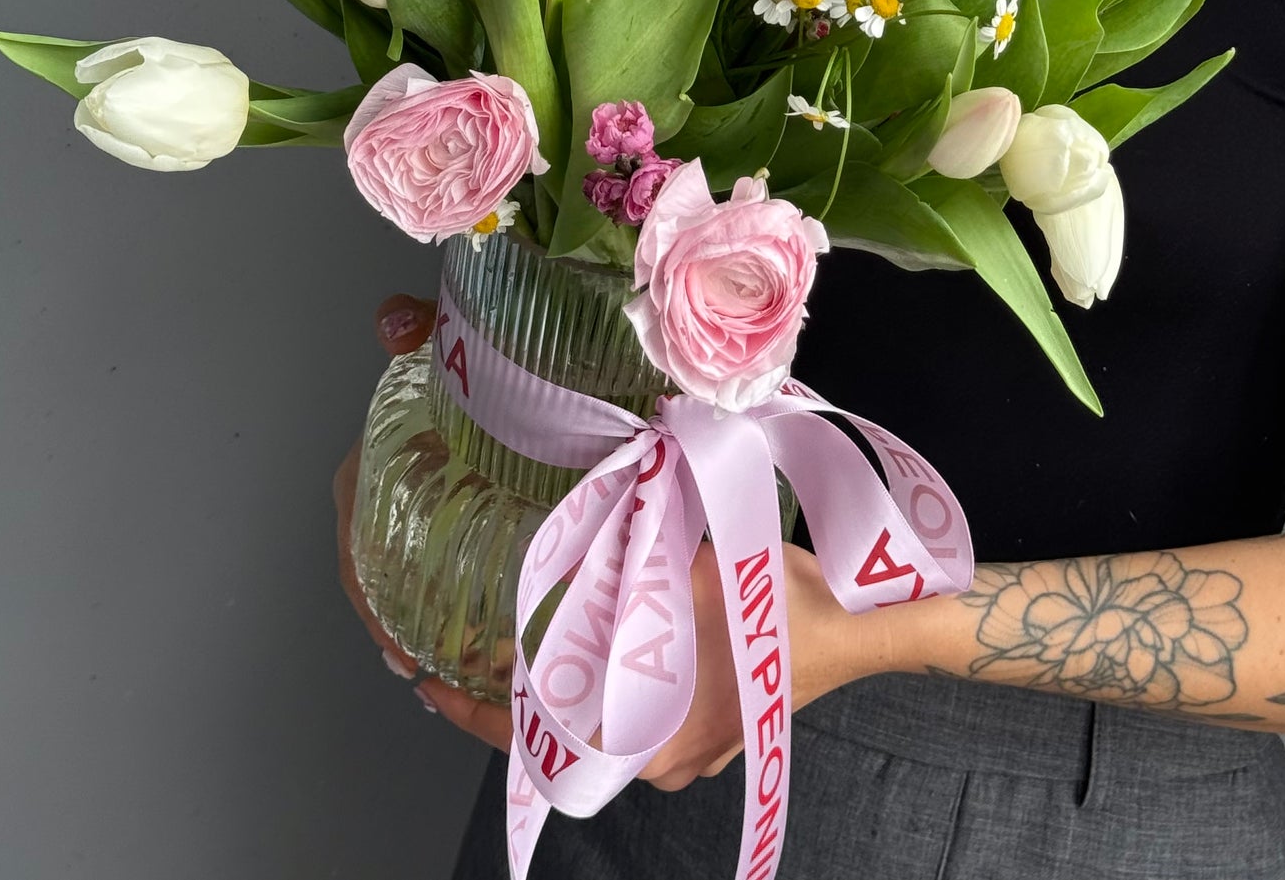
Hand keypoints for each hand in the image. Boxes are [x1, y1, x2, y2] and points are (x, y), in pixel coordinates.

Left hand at [337, 296, 881, 778]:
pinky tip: (585, 626)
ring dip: (551, 678)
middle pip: (553, 731)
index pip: (527, 738)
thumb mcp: (691, 568)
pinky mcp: (704, 728)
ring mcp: (681, 749)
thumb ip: (626, 559)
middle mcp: (652, 759)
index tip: (419, 675)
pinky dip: (596, 674)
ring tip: (503, 629)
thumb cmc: (781, 608)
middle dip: (501, 687)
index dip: (466, 707)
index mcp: (640, 737)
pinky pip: (629, 708)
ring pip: (592, 719)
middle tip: (450, 639)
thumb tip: (568, 524)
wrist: (865, 625)